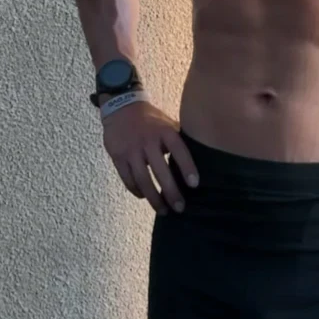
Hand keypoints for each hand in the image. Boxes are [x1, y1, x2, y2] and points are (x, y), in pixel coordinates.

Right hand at [99, 100, 199, 215]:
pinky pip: (127, 179)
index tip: (194, 185)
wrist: (120, 107)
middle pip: (160, 171)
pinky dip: (137, 191)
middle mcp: (148, 141)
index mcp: (164, 131)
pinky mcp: (117, 156)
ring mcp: (131, 149)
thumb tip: (201, 158)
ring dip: (153, 198)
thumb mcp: (167, 123)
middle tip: (180, 208)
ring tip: (163, 210)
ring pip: (142, 179)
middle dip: (171, 192)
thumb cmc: (151, 120)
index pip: (179, 151)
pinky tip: (144, 197)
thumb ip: (179, 139)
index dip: (187, 168)